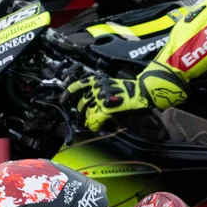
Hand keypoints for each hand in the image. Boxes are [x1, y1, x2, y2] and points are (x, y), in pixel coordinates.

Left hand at [68, 62, 187, 130]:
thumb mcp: (112, 86)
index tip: (62, 99)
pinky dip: (94, 124)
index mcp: (99, 79)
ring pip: (87, 112)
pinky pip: (95, 119)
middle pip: (81, 102)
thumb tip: (92, 103)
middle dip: (80, 112)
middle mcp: (98, 87)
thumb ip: (100, 92)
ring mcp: (102, 97)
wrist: (145, 92)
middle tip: (82, 118)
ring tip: (91, 123)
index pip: (78, 84)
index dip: (68, 93)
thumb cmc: (132, 90)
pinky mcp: (107, 107)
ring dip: (87, 120)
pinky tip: (96, 127)